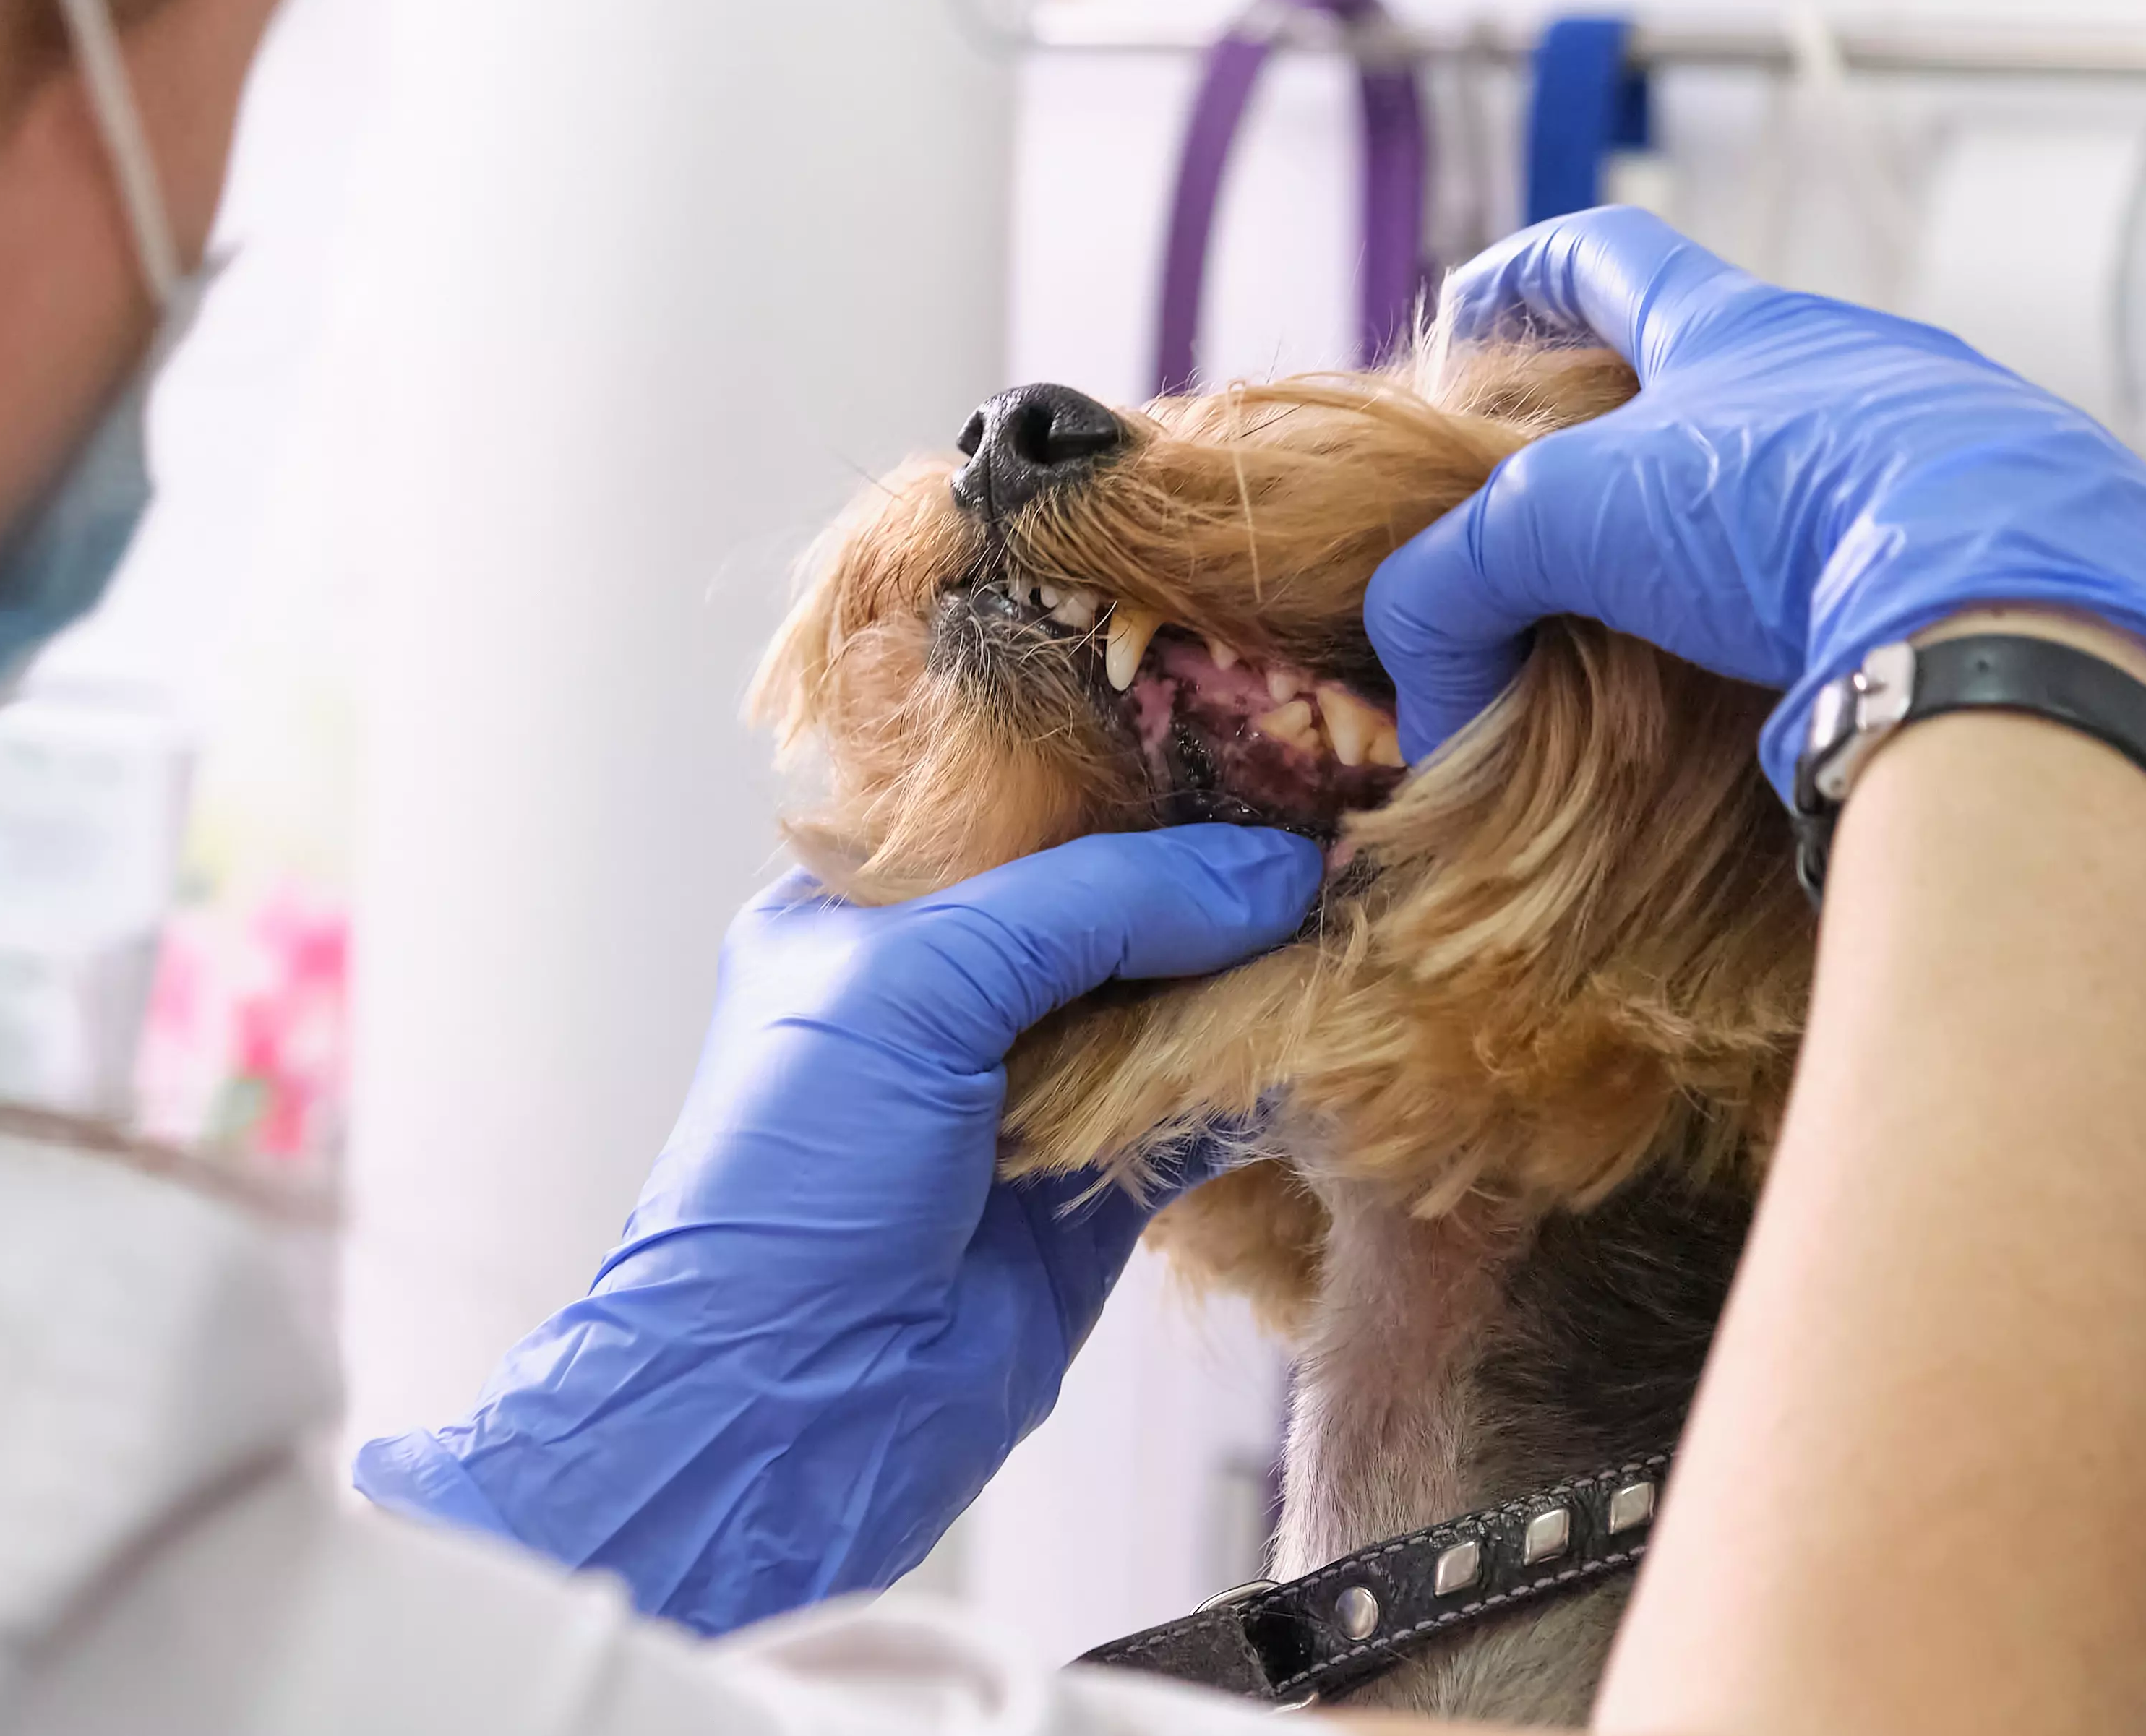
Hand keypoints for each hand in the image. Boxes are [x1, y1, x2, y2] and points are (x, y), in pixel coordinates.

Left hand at [352, 824, 1320, 1635]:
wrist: (785, 1406)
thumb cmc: (795, 1173)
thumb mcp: (919, 984)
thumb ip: (1092, 905)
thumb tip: (1268, 867)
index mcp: (864, 915)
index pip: (1022, 811)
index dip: (1133, 780)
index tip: (1262, 738)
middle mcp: (944, 994)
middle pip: (1109, 903)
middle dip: (1212, 874)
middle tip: (1343, 820)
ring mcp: (1020, 1095)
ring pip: (1165, 1002)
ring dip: (1252, 969)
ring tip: (1360, 905)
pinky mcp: (1092, 1196)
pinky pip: (1197, 1113)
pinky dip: (1260, 1078)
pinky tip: (1333, 1025)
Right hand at [1366, 207, 2145, 823]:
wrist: (2007, 586)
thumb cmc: (1774, 514)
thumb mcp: (1560, 533)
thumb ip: (1453, 592)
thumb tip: (1427, 700)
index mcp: (1735, 324)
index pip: (1605, 254)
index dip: (1520, 280)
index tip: (1463, 325)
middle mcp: (1852, 356)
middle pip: (1722, 360)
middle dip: (1645, 428)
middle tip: (1583, 513)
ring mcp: (1949, 438)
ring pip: (1826, 457)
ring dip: (1755, 519)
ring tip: (1706, 615)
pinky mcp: (2023, 534)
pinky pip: (1910, 547)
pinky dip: (1850, 590)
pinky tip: (1825, 658)